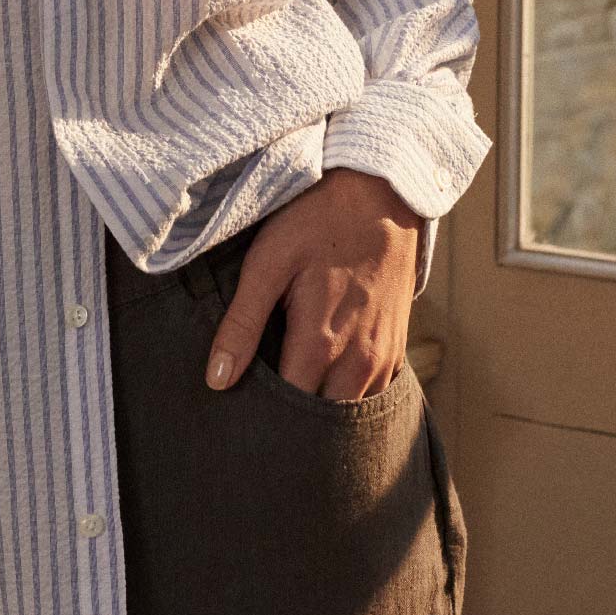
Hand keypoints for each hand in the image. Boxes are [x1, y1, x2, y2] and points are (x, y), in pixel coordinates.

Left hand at [204, 168, 421, 398]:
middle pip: (323, 420)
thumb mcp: (268, 262)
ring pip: (350, 409)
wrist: (381, 191)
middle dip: (293, 423)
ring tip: (289, 398)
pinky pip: (374, 392)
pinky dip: (349, 394)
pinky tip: (325, 377)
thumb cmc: (316, 221)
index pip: (290, 413)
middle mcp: (359, 361)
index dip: (264, 419)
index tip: (241, 417)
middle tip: (262, 412)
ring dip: (323, 410)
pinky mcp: (398, 346)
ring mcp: (384, 356)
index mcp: (320, 344)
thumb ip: (243, 323)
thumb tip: (217, 379)